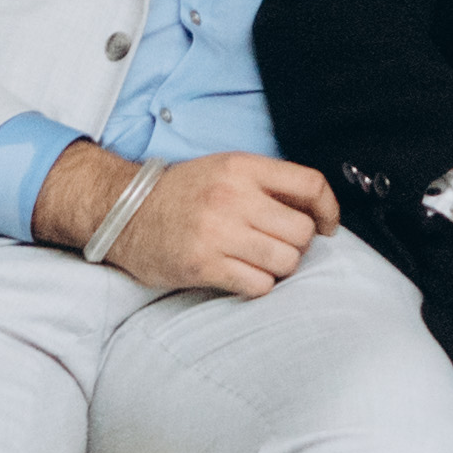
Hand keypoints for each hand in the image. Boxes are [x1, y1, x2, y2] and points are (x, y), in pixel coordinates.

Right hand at [50, 143, 332, 297]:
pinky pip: (258, 285)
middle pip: (301, 231)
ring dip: (279, 267)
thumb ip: (266, 184)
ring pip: (285, 261)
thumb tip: (316, 210)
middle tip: (278, 245)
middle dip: (297, 244)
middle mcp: (232, 197)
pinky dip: (256, 285)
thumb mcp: (224, 170)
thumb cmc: (179, 194)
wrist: (123, 212)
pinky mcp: (203, 265)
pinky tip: (241, 274)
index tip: (326, 225)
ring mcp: (217, 232)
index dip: (328, 209)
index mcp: (241, 167)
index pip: (310, 184)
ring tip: (259, 261)